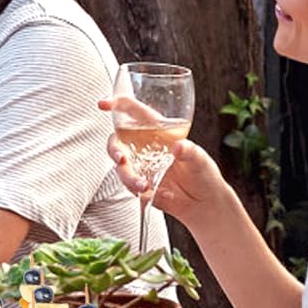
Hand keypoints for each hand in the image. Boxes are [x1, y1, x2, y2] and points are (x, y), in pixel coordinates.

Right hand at [98, 97, 228, 230]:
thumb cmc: (204, 174)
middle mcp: (144, 147)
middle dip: (114, 150)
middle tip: (121, 159)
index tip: (103, 104)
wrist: (204, 203)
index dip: (116, 105)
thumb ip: (190, 151)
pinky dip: (137, 191)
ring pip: (122, 168)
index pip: (132, 112)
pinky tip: (152, 194)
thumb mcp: (201, 159)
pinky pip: (129, 186)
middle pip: (117, 142)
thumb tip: (178, 147)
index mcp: (157, 131)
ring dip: (128, 177)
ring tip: (143, 186)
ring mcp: (141, 167)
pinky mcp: (140, 185)